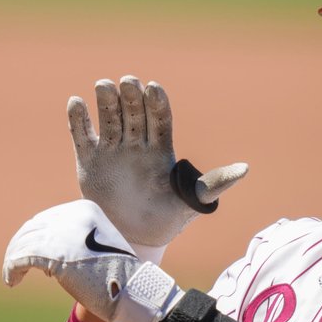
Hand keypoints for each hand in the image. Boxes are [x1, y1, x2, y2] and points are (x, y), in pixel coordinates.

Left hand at [3, 200, 182, 321]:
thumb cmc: (118, 274)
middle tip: (15, 264)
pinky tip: (11, 281)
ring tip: (12, 276)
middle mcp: (71, 215)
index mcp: (84, 209)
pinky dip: (11, 269)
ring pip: (22, 243)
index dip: (35, 237)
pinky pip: (19, 258)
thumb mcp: (97, 245)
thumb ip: (75, 239)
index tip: (31, 254)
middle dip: (20, 246)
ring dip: (13, 260)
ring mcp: (61, 233)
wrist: (131, 291)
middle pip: (32, 228)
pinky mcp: (52, 254)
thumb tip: (44, 250)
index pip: (47, 218)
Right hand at [68, 75, 247, 260]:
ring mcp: (112, 150)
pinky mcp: (89, 161)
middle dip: (132, 97)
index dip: (157, 104)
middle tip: (128, 81)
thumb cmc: (168, 219)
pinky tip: (76, 103)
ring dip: (106, 102)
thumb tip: (245, 168)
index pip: (160, 120)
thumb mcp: (191, 202)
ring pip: (110, 119)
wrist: (134, 240)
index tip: (154, 88)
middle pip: (134, 114)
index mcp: (162, 149)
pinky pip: (82, 136)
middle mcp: (137, 144)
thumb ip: (214, 184)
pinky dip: (78, 120)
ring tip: (103, 85)